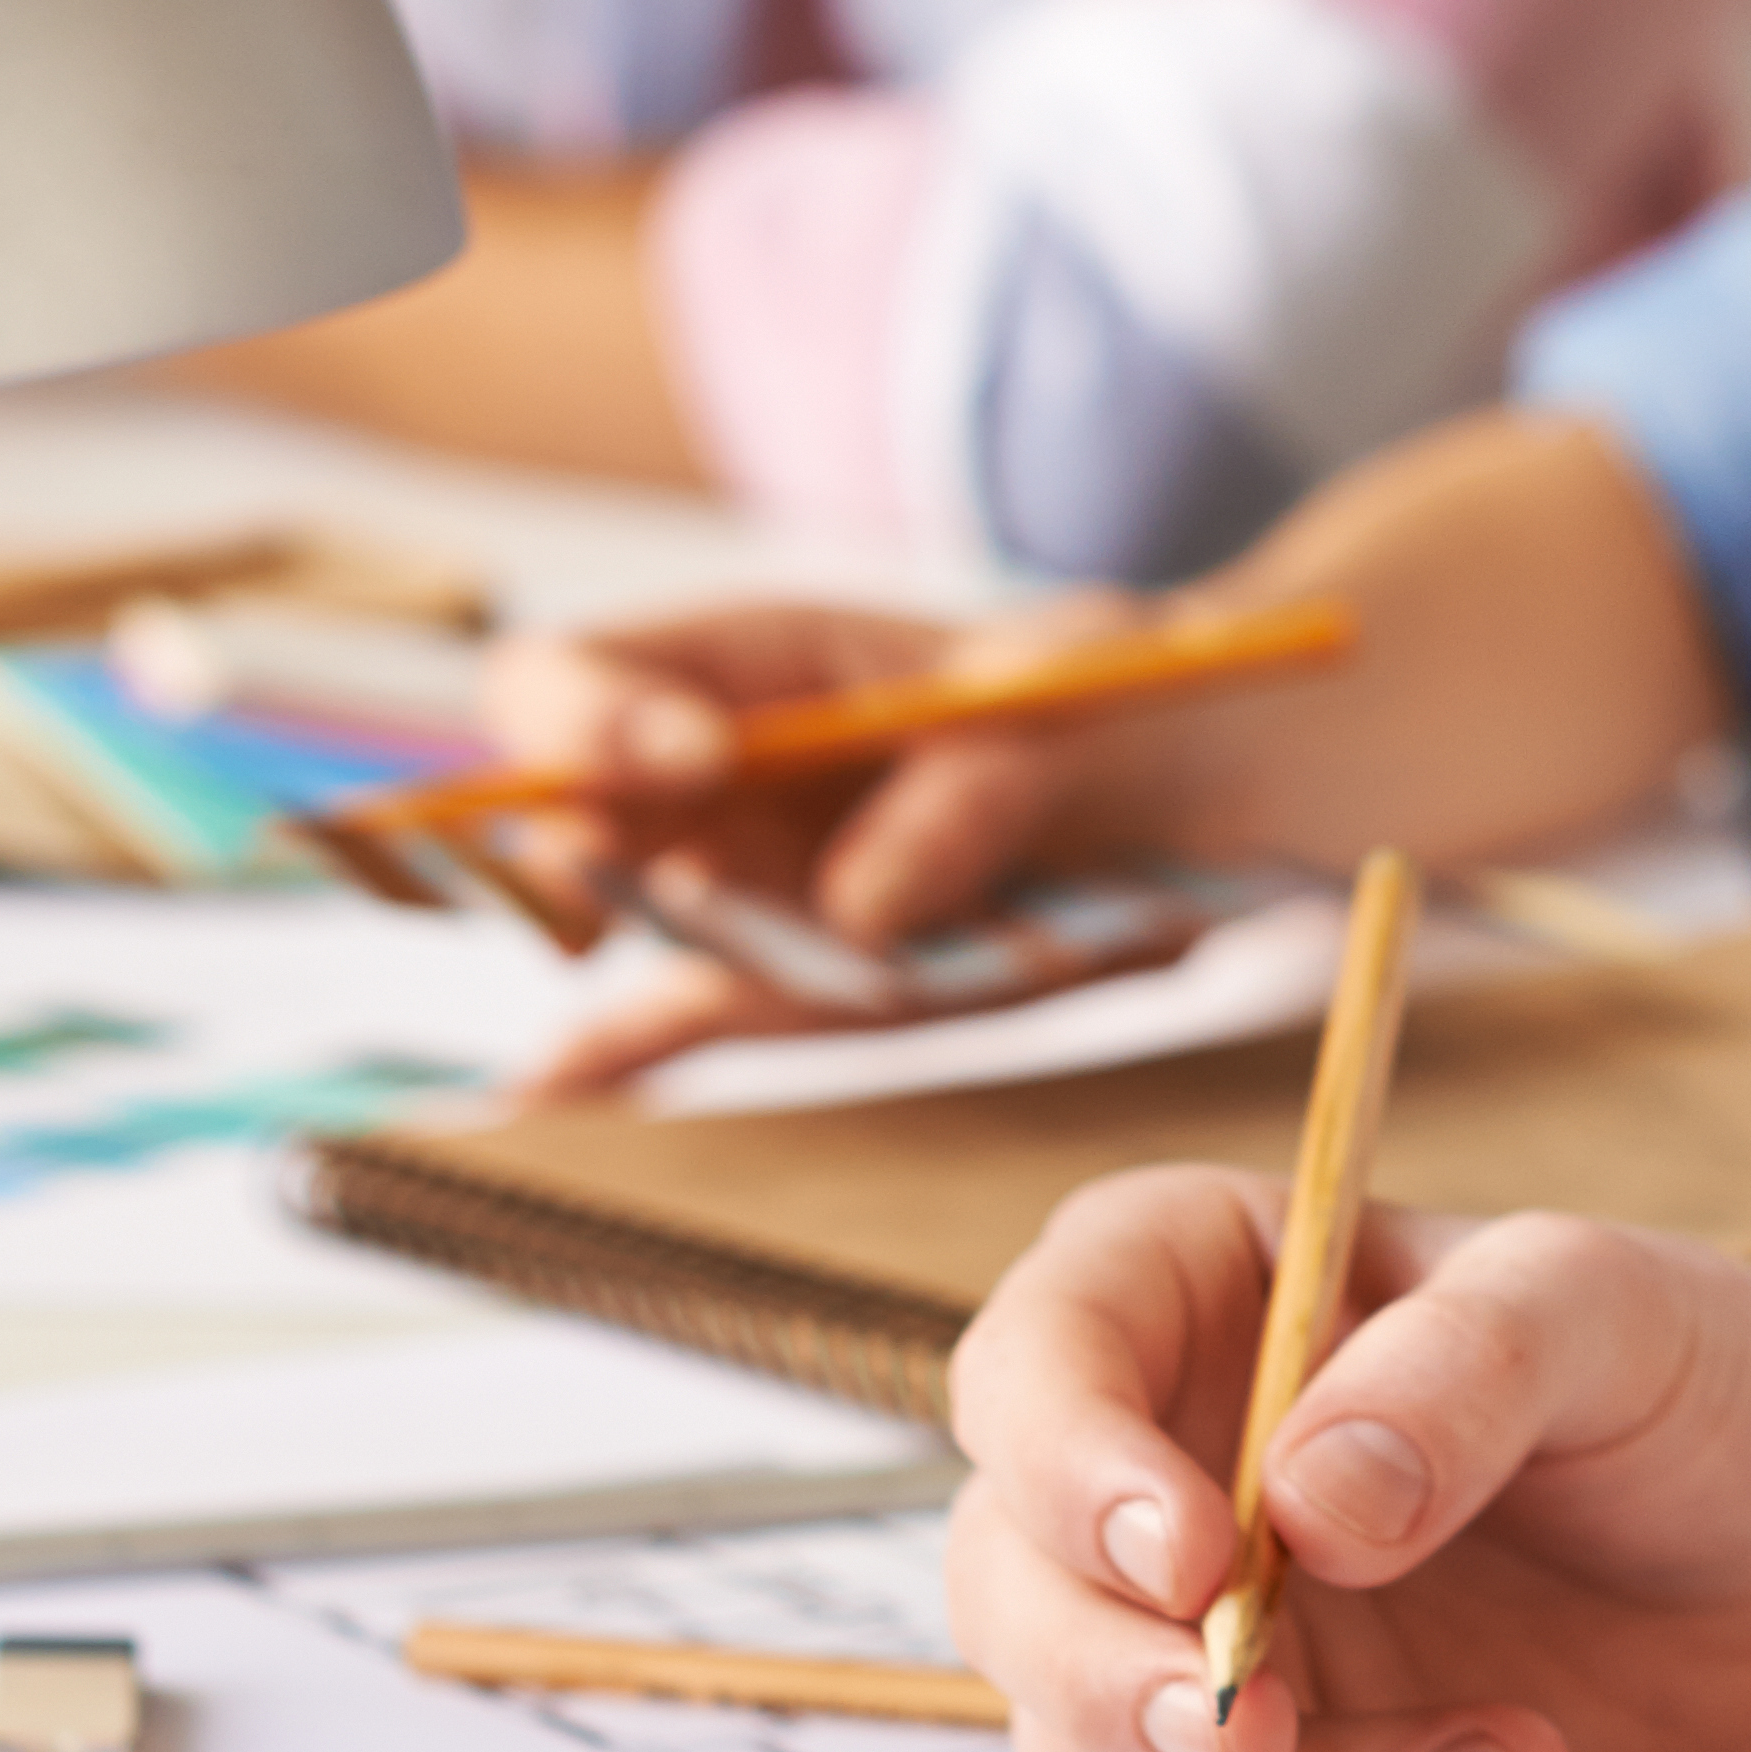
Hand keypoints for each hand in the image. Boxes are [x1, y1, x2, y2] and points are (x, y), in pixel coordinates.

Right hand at [490, 593, 1183, 1093]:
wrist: (1197, 793)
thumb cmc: (1107, 698)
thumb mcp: (1069, 700)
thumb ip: (973, 788)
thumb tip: (861, 911)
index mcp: (746, 662)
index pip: (564, 679)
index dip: (587, 722)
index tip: (695, 760)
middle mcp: (712, 782)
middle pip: (567, 825)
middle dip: (596, 863)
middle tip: (687, 895)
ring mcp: (746, 891)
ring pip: (657, 937)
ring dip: (720, 962)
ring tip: (840, 965)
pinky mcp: (800, 988)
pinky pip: (695, 1025)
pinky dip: (635, 1055)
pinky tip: (553, 1089)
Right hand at [944, 1168, 1750, 1751]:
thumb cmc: (1698, 1388)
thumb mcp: (1611, 1312)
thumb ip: (1466, 1369)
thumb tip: (1310, 1499)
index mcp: (1194, 1297)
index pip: (1033, 1367)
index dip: (1068, 1466)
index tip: (1196, 1555)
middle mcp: (1155, 1479)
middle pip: (1013, 1598)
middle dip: (1119, 1687)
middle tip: (1268, 1731)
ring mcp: (1193, 1655)